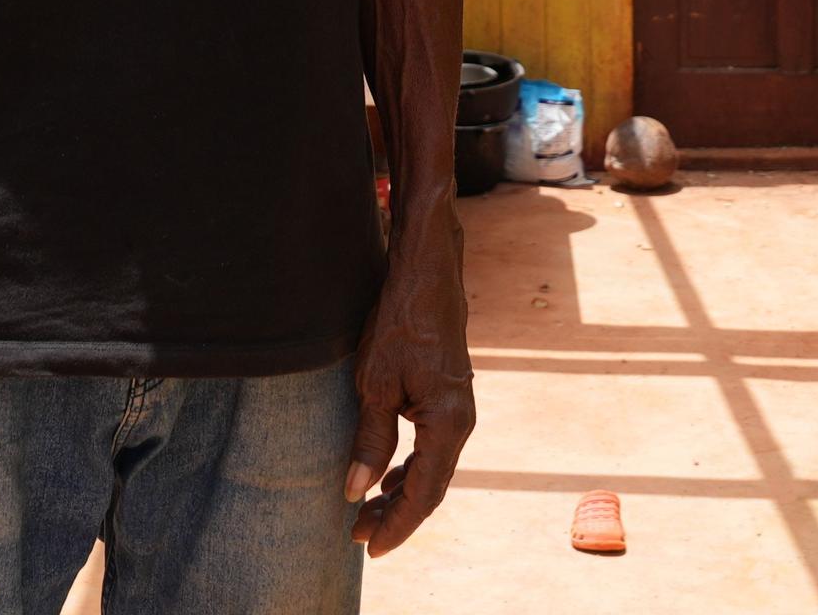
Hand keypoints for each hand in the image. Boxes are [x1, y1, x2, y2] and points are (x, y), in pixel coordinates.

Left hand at [341, 253, 473, 555]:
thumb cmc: (400, 319)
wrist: (427, 271)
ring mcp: (459, 407)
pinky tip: (388, 474)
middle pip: (432, 486)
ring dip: (401, 492)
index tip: (368, 545)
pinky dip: (410, 467)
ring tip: (367, 511)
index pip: (423, 492)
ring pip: (433, 467)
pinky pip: (433, 446)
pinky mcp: (449, 395)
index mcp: (448, 422)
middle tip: (357, 534)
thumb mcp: (375, 382)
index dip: (396, 524)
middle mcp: (461, 420)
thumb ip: (370, 440)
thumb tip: (356, 491)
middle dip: (395, 514)